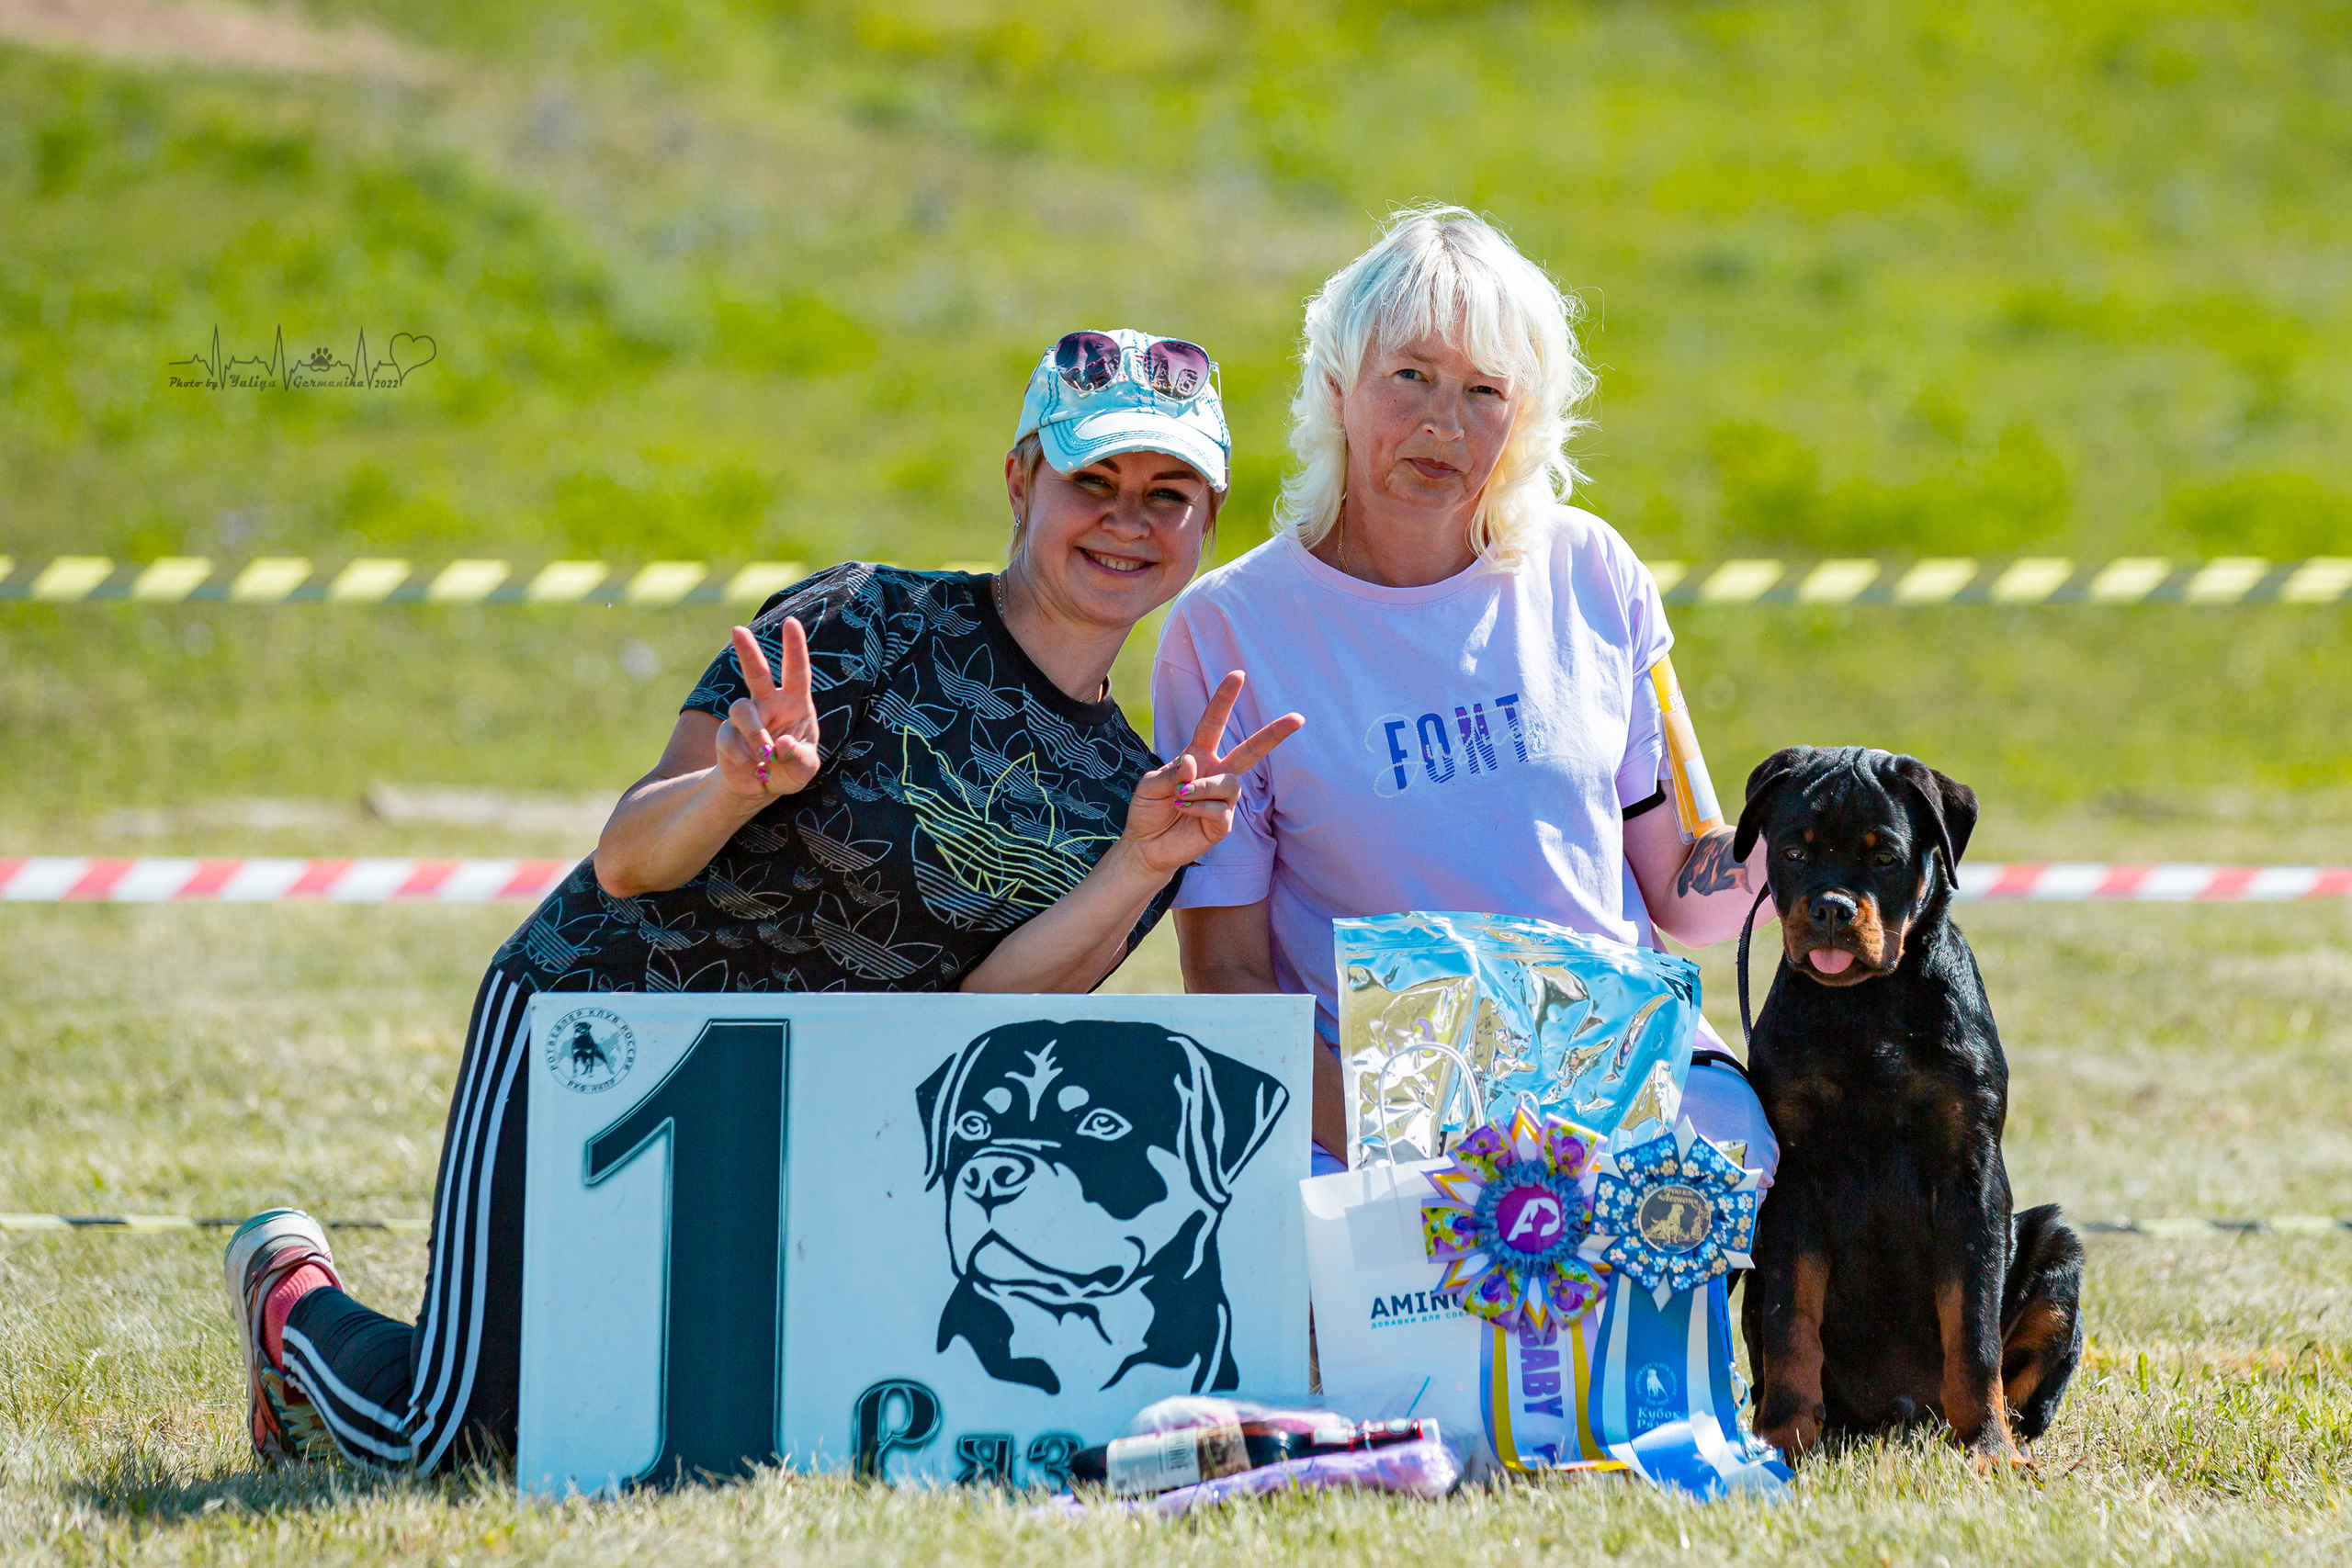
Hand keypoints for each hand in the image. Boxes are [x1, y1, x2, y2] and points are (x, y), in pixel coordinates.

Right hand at [713, 620, 822, 802]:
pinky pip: (730, 738)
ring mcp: (746, 717)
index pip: (796, 671)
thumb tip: (782, 744)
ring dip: (755, 735)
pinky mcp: (726, 734)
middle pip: (756, 672)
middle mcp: (768, 704)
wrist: (761, 788)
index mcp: (795, 703)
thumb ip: (799, 758)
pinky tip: (753, 768)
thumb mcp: (804, 768)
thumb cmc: (789, 769)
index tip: (790, 623)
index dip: (794, 647)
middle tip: (737, 630)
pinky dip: (743, 756)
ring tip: (766, 756)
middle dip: (747, 650)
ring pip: (742, 710)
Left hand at [1120, 671, 1303, 877]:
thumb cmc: (1148, 810)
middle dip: (1274, 734)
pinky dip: (1199, 808)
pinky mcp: (1224, 824)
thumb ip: (1172, 772)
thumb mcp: (1150, 784)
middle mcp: (1215, 774)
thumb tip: (1194, 764)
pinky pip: (1221, 809)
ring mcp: (1223, 800)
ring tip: (1179, 797)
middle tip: (1298, 718)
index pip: (1213, 723)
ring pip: (1228, 783)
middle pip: (1250, 751)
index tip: (1238, 675)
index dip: (1224, 699)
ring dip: (1201, 788)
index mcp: (1198, 756)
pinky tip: (1185, 813)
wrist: (1145, 845)